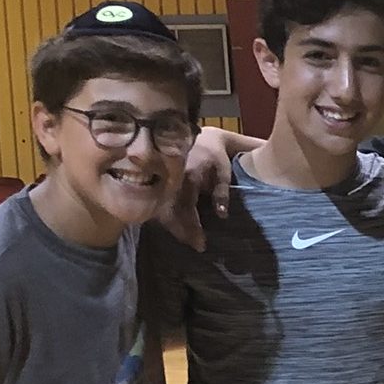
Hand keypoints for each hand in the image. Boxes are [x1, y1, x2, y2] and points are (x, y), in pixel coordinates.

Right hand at [162, 127, 240, 250]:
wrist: (201, 137)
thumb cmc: (215, 156)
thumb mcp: (223, 172)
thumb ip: (221, 192)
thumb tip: (222, 215)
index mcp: (187, 176)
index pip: (187, 206)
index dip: (192, 226)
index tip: (200, 244)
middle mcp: (171, 180)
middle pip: (171, 212)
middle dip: (182, 231)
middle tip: (196, 246)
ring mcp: (163, 181)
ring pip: (162, 210)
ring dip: (174, 227)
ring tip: (188, 241)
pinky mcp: (160, 182)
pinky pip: (159, 204)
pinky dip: (167, 219)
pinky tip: (177, 229)